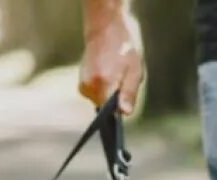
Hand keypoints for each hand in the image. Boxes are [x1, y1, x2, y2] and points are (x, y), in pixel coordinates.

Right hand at [79, 0, 143, 114]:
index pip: (110, 113)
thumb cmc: (123, 46)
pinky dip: (103, 88)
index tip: (124, 102)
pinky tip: (107, 73)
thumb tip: (125, 112)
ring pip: (101, 101)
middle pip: (106, 107)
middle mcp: (89, 87)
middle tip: (122, 78)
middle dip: (117, 98)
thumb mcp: (134, 69)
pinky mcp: (81, 85)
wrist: (105, 29)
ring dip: (110, 92)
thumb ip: (129, 93)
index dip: (119, 110)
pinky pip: (96, 95)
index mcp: (102, 84)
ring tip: (115, 73)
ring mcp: (83, 87)